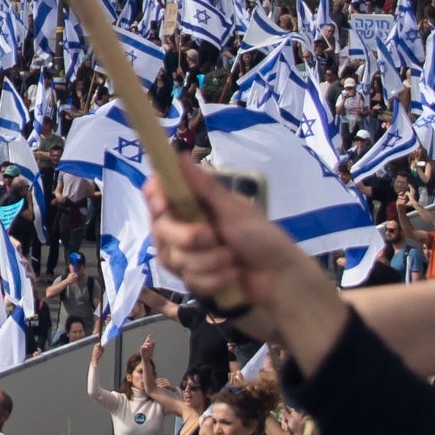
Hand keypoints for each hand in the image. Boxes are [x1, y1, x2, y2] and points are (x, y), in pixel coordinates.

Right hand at [147, 171, 312, 326]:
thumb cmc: (261, 237)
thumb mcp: (235, 210)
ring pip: (174, 259)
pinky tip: (233, 276)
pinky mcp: (194, 279)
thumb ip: (205, 188)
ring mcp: (187, 254)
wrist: (280, 278)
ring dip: (208, 261)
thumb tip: (180, 155)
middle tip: (212, 237)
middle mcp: (184, 226)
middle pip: (160, 229)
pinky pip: (189, 280)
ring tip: (233, 259)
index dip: (154, 197)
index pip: (157, 194)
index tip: (162, 204)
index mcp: (193, 203)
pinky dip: (214, 279)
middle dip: (186, 237)